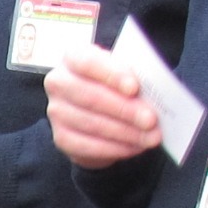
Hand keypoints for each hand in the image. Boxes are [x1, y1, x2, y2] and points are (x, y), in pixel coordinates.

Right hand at [45, 44, 157, 167]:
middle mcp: (59, 83)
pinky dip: (115, 148)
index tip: (135, 88)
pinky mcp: (61, 138)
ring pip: (91, 124)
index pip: (89, 63)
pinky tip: (135, 147)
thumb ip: (132, 78)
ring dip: (125, 133)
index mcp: (73, 58)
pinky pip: (88, 146)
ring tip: (150, 137)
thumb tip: (151, 94)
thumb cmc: (113, 85)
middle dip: (124, 110)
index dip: (112, 75)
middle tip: (150, 120)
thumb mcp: (122, 72)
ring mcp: (57, 112)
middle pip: (90, 97)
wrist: (96, 109)